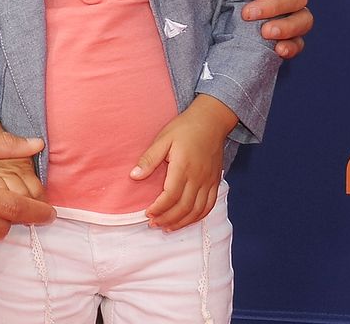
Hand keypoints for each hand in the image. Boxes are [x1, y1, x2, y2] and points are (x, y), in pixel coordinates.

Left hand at [130, 96, 236, 231]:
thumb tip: (134, 176)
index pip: (170, 196)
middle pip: (183, 207)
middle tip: (153, 224)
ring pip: (197, 211)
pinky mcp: (215, 183)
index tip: (147, 214)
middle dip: (167, 219)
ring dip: (182, 222)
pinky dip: (198, 217)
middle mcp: (198, 178)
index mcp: (183, 167)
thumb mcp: (163, 138)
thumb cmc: (184, 128)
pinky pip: (209, 206)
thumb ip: (149, 159)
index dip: (159, 208)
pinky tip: (187, 220)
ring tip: (167, 227)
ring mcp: (209, 182)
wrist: (211, 121)